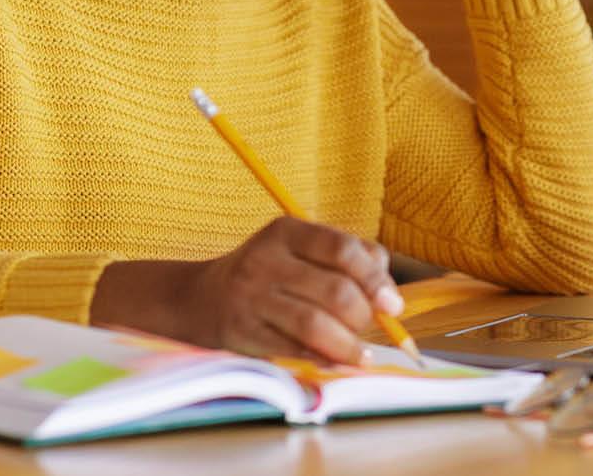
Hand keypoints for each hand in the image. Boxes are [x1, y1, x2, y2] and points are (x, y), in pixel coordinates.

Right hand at [184, 217, 404, 365]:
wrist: (199, 298)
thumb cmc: (270, 273)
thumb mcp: (301, 250)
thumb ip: (350, 259)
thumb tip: (388, 294)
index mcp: (287, 231)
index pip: (343, 249)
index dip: (375, 279)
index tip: (393, 305)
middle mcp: (265, 260)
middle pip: (334, 290)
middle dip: (363, 316)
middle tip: (371, 328)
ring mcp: (250, 297)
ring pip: (314, 324)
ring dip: (347, 344)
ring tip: (362, 355)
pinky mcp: (241, 331)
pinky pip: (291, 348)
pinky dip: (321, 358)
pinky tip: (335, 361)